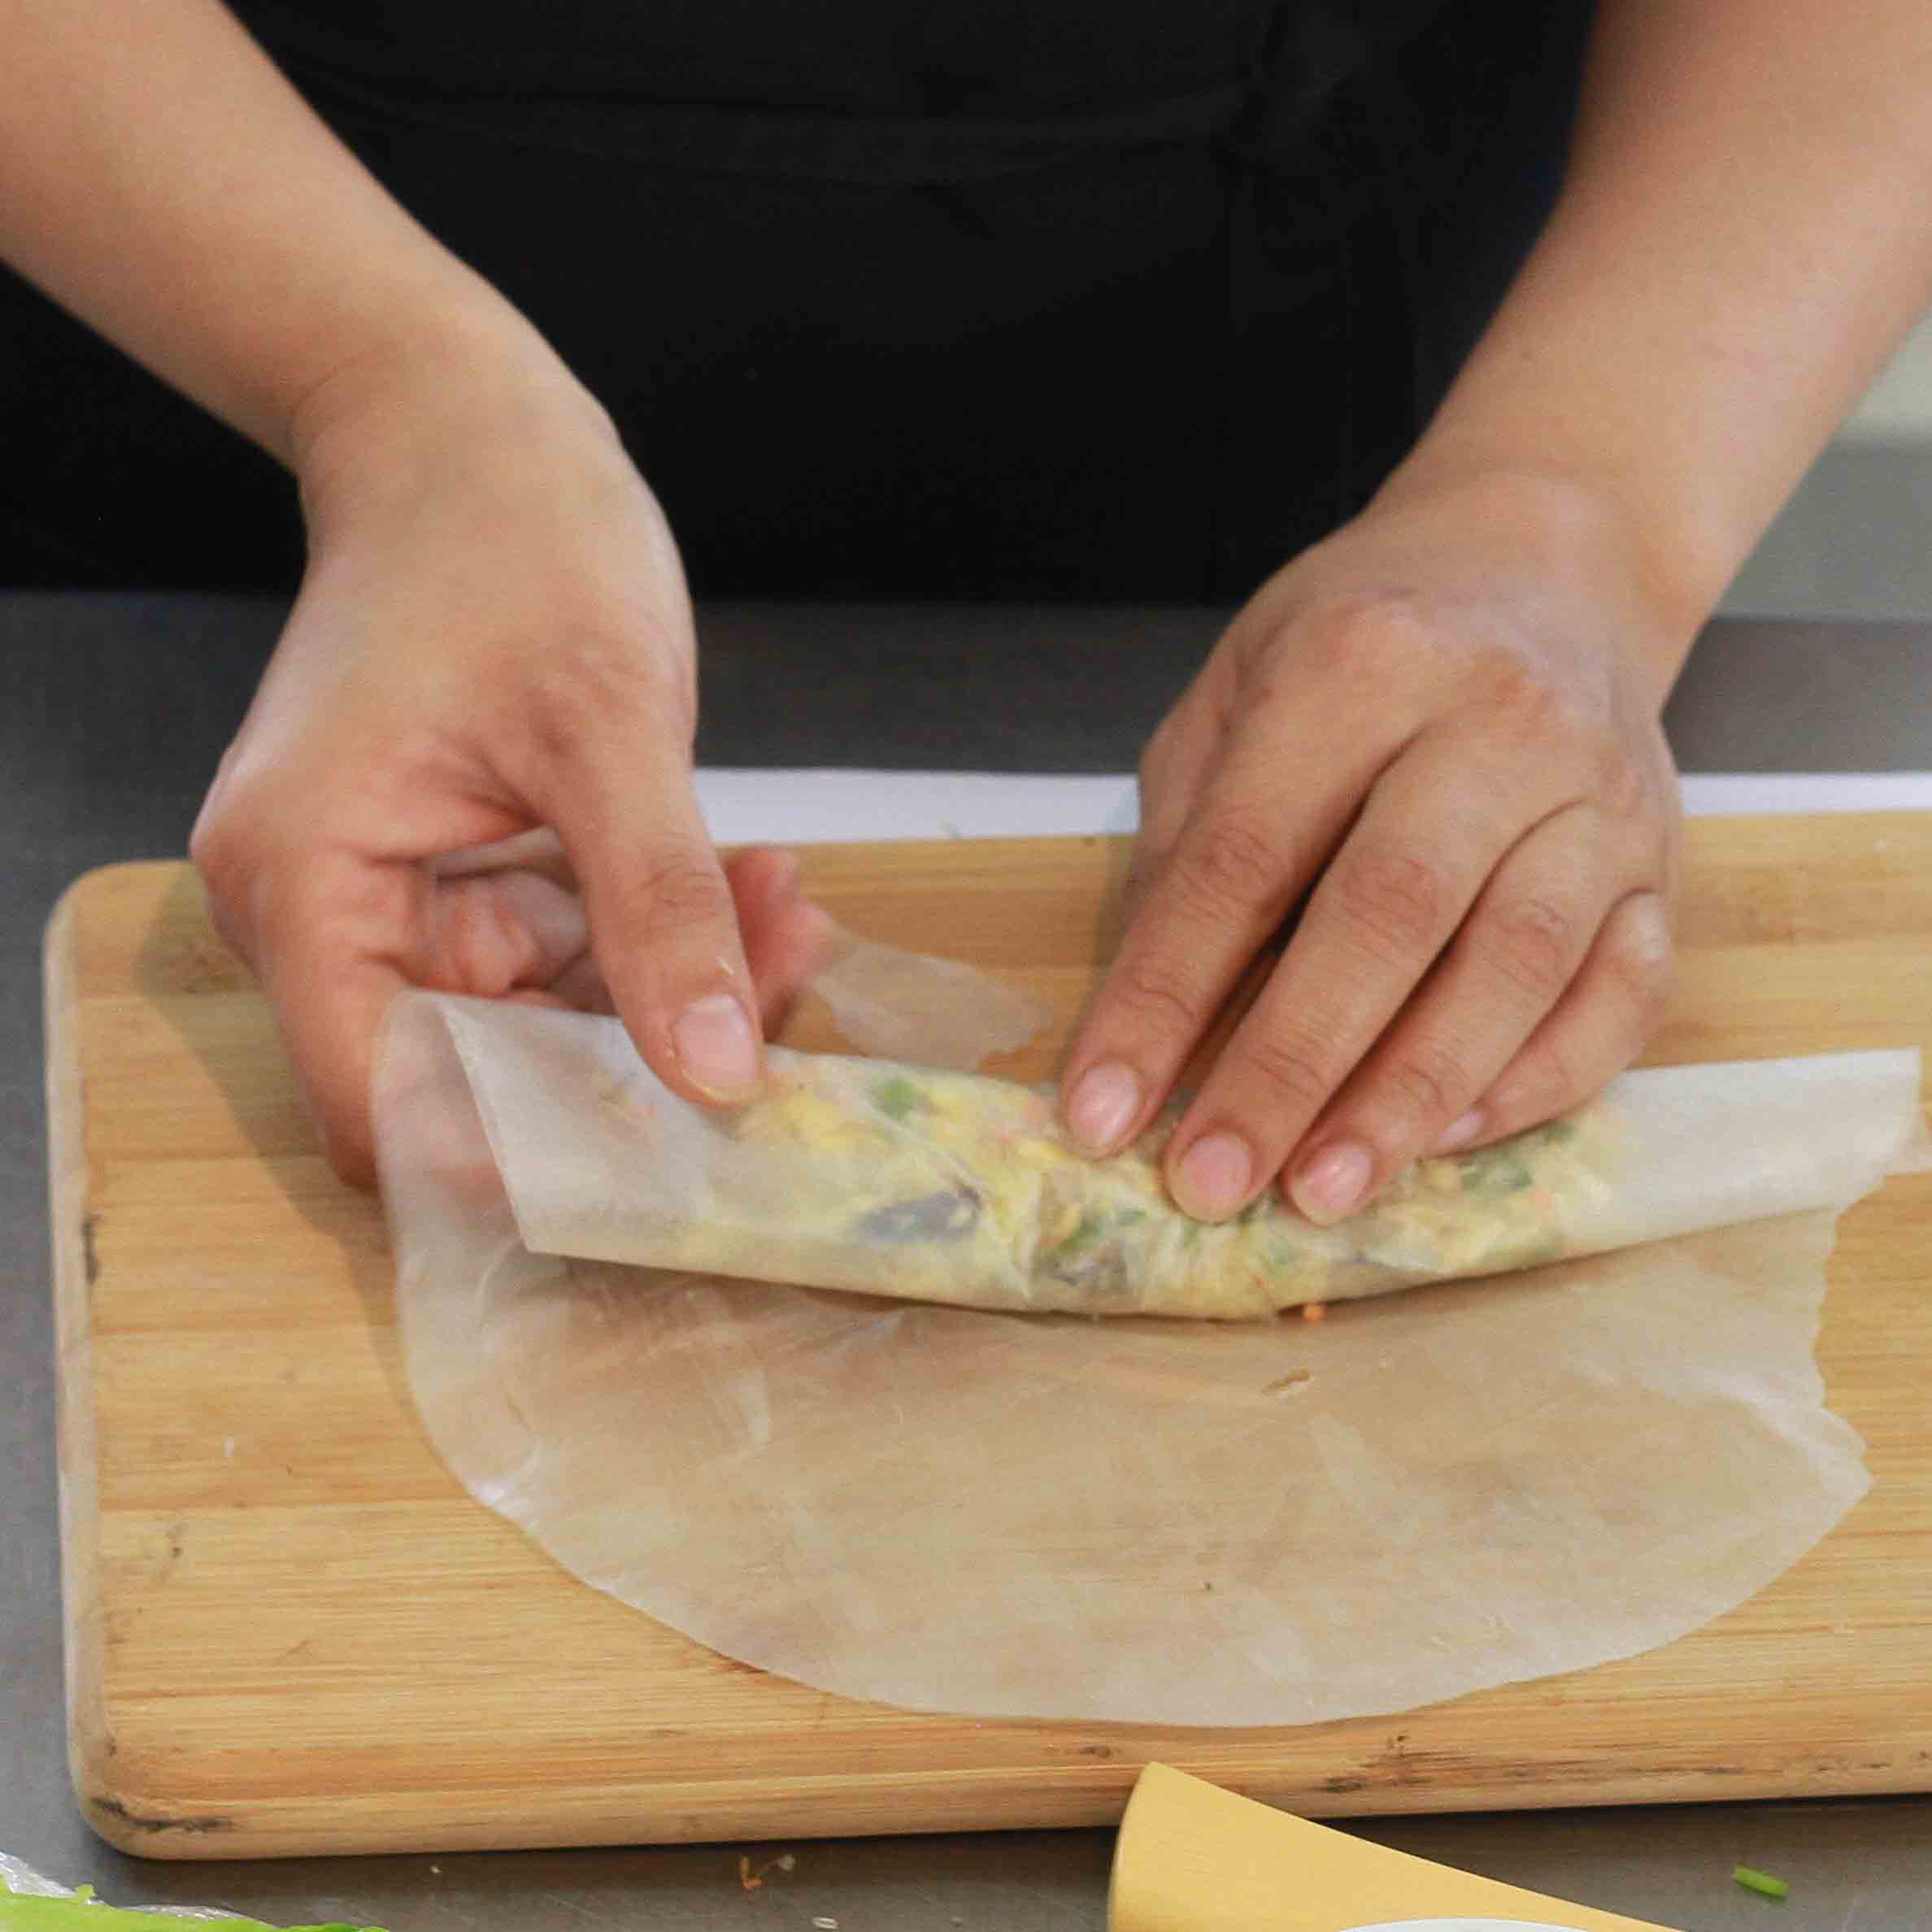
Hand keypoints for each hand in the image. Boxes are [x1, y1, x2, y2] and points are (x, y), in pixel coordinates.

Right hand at [192, 350, 829, 1183]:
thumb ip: (660, 906)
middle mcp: (324, 916)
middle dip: (642, 1053)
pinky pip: (562, 962)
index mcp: (304, 885)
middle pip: (479, 1079)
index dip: (527, 1161)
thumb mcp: (609, 726)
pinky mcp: (455, 881)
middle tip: (780, 977)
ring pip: (540, 1029)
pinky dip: (653, 941)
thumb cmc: (512, 538)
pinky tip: (750, 891)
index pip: (391, 1111)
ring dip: (670, 990)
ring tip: (783, 911)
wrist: (472, 433)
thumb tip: (716, 1075)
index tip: (682, 1149)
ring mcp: (389, 902)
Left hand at [1059, 470, 1684, 1222]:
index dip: (1166, 995)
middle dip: (1289, 1067)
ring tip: (1323, 1193)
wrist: (1548, 562)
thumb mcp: (1240, 691)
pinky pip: (1621, 993)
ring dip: (1412, 1096)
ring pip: (1517, 964)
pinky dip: (1537, 1079)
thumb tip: (1150, 1020)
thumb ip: (1195, 838)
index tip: (1103, 1110)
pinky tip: (1448, 1142)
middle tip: (1213, 1185)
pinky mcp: (1663, 861)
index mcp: (1361, 665)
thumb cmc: (1363, 639)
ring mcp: (1598, 795)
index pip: (1245, 858)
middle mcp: (1497, 721)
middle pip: (1388, 917)